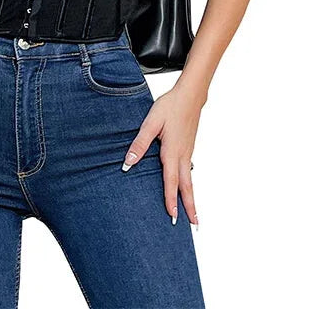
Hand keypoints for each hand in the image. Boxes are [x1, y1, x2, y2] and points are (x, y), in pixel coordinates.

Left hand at [121, 83, 203, 226]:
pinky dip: (189, 185)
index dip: (171, 200)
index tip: (173, 218)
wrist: (189, 96)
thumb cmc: (169, 107)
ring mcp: (188, 152)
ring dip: (191, 198)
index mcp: (172, 152)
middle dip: (190, 207)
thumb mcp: (151, 123)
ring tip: (193, 214)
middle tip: (194, 226)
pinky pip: (189, 171)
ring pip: (190, 180)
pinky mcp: (189, 148)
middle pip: (187, 187)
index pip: (171, 181)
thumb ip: (139, 143)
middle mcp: (182, 155)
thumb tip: (128, 163)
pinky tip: (186, 188)